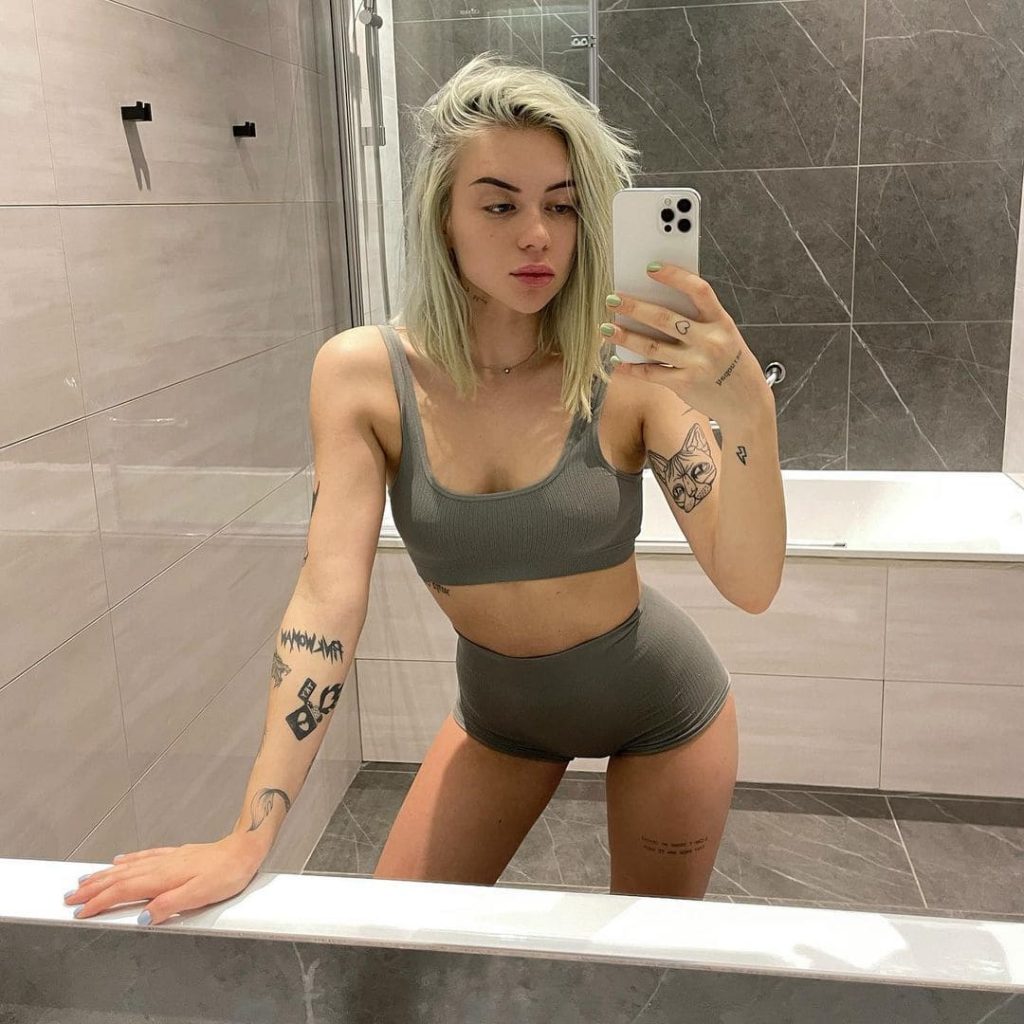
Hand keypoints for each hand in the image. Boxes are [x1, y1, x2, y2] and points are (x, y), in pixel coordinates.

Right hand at [63, 833, 264, 926]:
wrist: (245, 849)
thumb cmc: (227, 873)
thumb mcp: (201, 894)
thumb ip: (169, 905)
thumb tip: (141, 918)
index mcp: (164, 878)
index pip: (124, 890)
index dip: (100, 902)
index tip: (80, 912)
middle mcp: (162, 865)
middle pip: (120, 877)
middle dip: (93, 888)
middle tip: (69, 897)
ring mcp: (169, 858)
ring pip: (129, 866)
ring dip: (104, 875)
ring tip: (84, 881)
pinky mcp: (178, 854)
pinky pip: (145, 856)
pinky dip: (128, 860)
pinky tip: (120, 861)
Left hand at [603, 262, 772, 423]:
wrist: (746, 402)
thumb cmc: (730, 362)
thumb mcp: (724, 335)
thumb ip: (698, 321)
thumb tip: (656, 304)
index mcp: (721, 322)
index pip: (698, 290)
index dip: (674, 276)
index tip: (651, 267)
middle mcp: (710, 341)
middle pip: (665, 318)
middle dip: (635, 307)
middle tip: (612, 299)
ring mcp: (697, 363)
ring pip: (652, 346)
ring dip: (626, 337)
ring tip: (606, 328)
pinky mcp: (685, 384)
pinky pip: (652, 373)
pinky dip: (633, 368)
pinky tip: (619, 362)